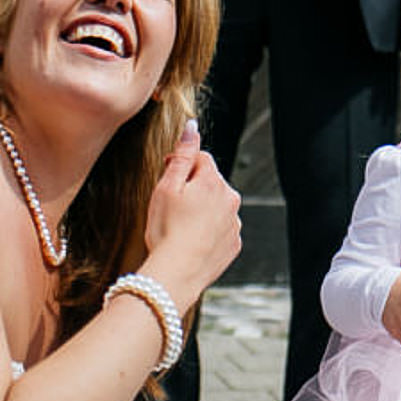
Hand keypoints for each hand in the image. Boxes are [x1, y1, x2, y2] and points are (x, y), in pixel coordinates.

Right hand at [141, 121, 242, 306]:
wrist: (177, 273)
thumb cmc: (166, 230)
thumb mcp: (167, 187)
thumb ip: (182, 154)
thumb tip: (192, 127)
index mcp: (213, 181)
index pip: (200, 159)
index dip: (181, 165)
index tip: (166, 178)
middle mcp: (230, 199)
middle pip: (210, 182)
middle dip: (193, 188)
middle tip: (172, 207)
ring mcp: (235, 222)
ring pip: (217, 206)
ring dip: (203, 210)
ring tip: (181, 228)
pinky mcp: (234, 244)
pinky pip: (221, 229)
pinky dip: (209, 231)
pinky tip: (192, 241)